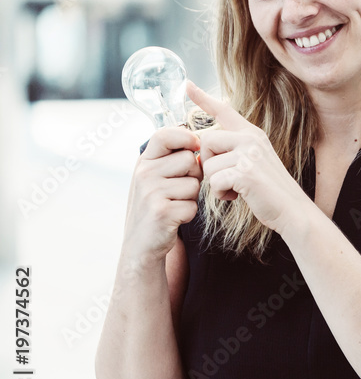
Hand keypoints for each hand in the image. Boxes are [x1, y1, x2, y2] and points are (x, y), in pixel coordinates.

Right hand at [124, 126, 202, 260]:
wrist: (141, 243)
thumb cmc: (156, 206)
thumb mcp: (156, 177)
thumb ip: (172, 158)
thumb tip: (200, 140)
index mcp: (144, 161)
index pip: (165, 135)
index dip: (186, 137)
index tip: (194, 146)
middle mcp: (144, 173)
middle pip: (190, 160)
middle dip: (194, 175)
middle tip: (179, 190)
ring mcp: (151, 192)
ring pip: (194, 184)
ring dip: (191, 197)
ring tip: (174, 204)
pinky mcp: (161, 212)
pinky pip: (193, 205)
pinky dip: (188, 214)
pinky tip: (173, 218)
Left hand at [185, 81, 310, 232]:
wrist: (293, 211)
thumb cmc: (270, 191)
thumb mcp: (255, 163)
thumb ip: (234, 152)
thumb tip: (203, 152)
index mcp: (252, 134)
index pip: (224, 110)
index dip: (203, 98)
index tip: (188, 85)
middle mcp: (251, 139)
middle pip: (206, 141)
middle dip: (210, 164)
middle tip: (228, 177)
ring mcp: (250, 154)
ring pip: (208, 165)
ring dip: (216, 183)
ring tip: (236, 190)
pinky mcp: (246, 172)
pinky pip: (214, 181)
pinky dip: (222, 194)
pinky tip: (237, 197)